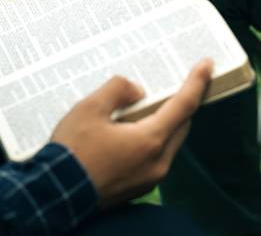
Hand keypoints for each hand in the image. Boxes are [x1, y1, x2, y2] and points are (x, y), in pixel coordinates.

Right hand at [50, 59, 212, 207]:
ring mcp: (150, 177)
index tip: (208, 64)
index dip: (198, 82)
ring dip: (165, 122)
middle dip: (182, 102)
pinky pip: (156, 156)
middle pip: (181, 124)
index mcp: (150, 141)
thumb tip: (136, 91)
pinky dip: (153, 139)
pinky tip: (133, 129)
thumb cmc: (70, 154)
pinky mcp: (139, 186)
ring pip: (170, 141)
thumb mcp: (89, 109)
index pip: (184, 105)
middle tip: (177, 82)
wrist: (53, 196)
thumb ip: (118, 90)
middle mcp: (158, 162)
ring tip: (148, 104)